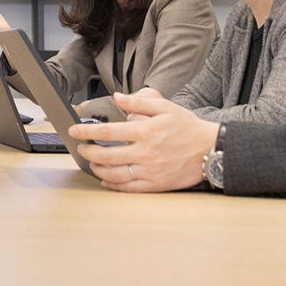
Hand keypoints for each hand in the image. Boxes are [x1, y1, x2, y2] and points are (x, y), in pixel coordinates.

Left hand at [66, 89, 217, 192]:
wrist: (211, 149)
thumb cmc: (187, 127)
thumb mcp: (165, 107)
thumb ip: (139, 102)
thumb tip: (117, 97)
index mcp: (145, 131)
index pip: (108, 132)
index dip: (87, 131)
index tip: (74, 130)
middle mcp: (145, 152)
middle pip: (106, 156)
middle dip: (88, 152)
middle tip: (80, 148)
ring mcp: (150, 171)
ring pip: (115, 174)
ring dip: (98, 169)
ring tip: (91, 163)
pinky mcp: (156, 184)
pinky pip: (129, 188)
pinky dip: (114, 185)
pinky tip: (106, 180)